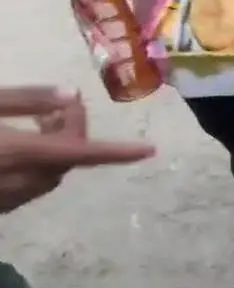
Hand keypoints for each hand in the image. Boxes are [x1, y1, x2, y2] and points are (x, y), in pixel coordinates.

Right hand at [0, 86, 154, 212]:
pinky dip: (40, 163)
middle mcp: (22, 182)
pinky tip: (22, 147)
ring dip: (59, 147)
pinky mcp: (2, 207)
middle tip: (56, 108)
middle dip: (74, 131)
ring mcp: (10, 199)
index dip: (120, 151)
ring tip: (40, 122)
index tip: (151, 149)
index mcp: (22, 154)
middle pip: (71, 158)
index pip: (85, 153)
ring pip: (54, 173)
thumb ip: (28, 99)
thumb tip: (74, 94)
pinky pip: (33, 184)